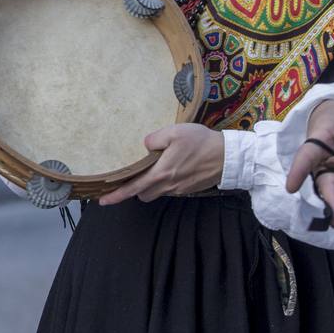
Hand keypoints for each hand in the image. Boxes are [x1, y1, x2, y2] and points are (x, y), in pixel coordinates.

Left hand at [99, 123, 224, 205]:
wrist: (230, 157)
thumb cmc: (202, 142)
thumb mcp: (175, 132)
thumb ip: (154, 139)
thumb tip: (145, 147)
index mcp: (162, 173)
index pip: (133, 188)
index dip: (117, 195)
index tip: (102, 200)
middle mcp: (169, 185)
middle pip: (143, 194)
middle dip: (135, 189)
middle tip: (130, 177)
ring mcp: (180, 189)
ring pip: (157, 192)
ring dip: (151, 185)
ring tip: (152, 170)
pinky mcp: (190, 189)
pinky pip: (171, 189)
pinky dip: (165, 183)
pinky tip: (171, 168)